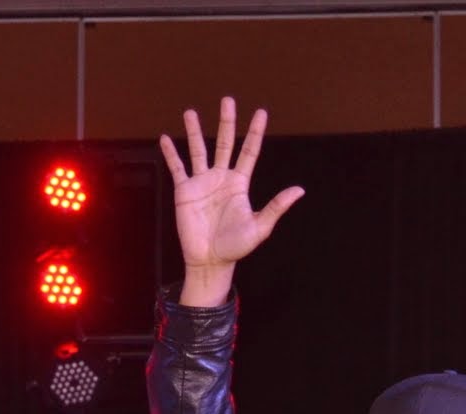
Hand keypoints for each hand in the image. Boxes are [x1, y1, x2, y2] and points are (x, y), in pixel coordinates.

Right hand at [159, 98, 304, 284]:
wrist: (209, 261)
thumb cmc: (235, 246)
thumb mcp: (260, 227)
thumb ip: (277, 206)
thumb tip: (300, 190)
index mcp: (240, 183)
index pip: (249, 151)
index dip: (255, 132)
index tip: (261, 113)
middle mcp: (221, 178)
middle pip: (225, 142)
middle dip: (227, 122)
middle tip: (228, 100)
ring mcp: (202, 183)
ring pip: (198, 150)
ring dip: (194, 131)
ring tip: (191, 112)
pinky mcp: (184, 192)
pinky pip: (177, 168)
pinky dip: (171, 153)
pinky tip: (165, 139)